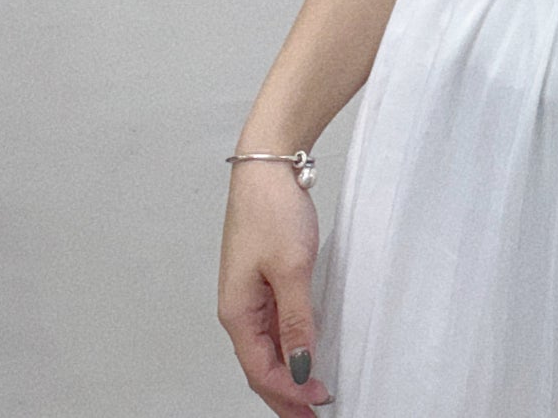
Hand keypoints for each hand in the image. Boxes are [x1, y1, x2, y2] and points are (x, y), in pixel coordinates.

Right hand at [219, 164, 333, 414]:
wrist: (269, 163)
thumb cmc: (272, 209)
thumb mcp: (291, 268)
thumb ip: (296, 321)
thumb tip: (299, 368)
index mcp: (237, 312)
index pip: (261, 371)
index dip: (290, 393)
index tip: (320, 403)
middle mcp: (239, 308)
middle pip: (259, 367)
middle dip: (284, 396)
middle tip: (313, 415)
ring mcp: (250, 293)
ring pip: (267, 348)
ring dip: (287, 375)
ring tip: (310, 396)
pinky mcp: (264, 278)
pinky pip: (274, 325)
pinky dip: (289, 346)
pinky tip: (304, 353)